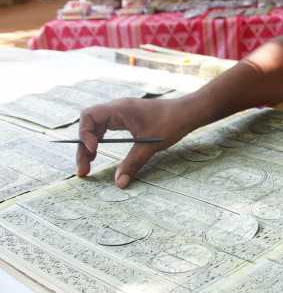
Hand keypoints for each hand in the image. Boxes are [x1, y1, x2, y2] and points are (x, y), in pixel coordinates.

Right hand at [77, 97, 193, 187]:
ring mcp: (122, 113)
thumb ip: (133, 163)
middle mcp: (117, 109)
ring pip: (97, 128)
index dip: (85, 134)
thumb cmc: (171, 122)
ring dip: (91, 145)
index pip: (88, 116)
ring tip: (88, 165)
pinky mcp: (128, 119)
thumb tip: (119, 183)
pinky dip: (101, 141)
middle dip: (84, 147)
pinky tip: (99, 153)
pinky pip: (107, 129)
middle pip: (89, 125)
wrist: (189, 112)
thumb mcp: (150, 145)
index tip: (94, 151)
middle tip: (84, 170)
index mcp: (119, 109)